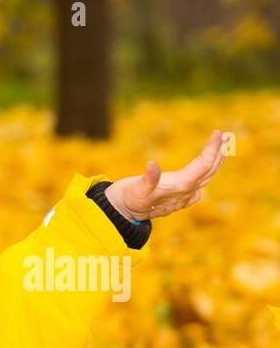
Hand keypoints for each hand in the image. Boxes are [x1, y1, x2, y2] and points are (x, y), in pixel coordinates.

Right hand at [104, 130, 227, 220]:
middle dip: (219, 153)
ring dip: (215, 163)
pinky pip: (198, 185)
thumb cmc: (128, 199)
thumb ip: (147, 179)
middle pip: (209, 171)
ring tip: (223, 149)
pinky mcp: (178, 199)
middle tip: (226, 137)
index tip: (218, 133)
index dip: (212, 149)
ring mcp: (183, 197)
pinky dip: (206, 174)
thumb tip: (152, 165)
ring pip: (206, 178)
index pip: (203, 165)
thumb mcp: (135, 188)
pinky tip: (206, 170)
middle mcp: (185, 193)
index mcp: (179, 187)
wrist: (121, 214)